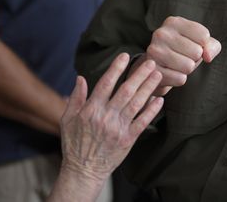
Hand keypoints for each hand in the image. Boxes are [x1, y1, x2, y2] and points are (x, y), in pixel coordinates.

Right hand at [60, 53, 163, 182]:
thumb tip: (80, 78)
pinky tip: (159, 99)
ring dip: (148, 88)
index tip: (125, 55)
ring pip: (136, 103)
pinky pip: (142, 122)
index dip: (116, 68)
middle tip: (151, 62)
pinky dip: (151, 110)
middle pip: (125, 91)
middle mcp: (106, 116)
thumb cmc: (74, 143)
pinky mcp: (127, 139)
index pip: (105, 83)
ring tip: (157, 75)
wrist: (83, 170)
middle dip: (139, 74)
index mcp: (91, 109)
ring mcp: (118, 128)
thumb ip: (76, 98)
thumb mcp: (67, 119)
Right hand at [144, 16, 220, 95]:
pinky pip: (180, 79)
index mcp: (173, 22)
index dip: (203, 45)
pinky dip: (179, 79)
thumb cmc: (183, 51)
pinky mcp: (153, 69)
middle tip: (183, 56)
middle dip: (194, 58)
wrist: (158, 66)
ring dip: (187, 69)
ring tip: (177, 64)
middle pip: (197, 52)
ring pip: (189, 66)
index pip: (204, 36)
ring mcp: (154, 51)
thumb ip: (212, 46)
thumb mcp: (200, 42)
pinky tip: (171, 73)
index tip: (192, 44)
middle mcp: (161, 33)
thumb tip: (207, 56)